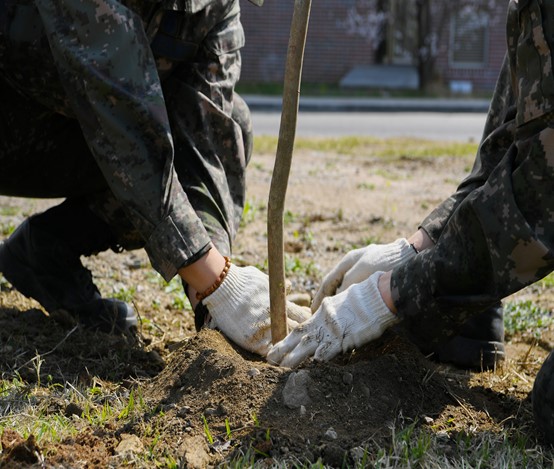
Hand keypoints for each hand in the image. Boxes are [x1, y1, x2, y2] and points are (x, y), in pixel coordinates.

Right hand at [202, 264, 311, 355]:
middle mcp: (274, 317)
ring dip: (286, 344)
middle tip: (300, 337)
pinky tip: (275, 354)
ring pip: (283, 342)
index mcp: (280, 302)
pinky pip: (267, 351)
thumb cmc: (241, 280)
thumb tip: (289, 286)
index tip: (305, 322)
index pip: (302, 316)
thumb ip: (278, 286)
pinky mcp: (250, 340)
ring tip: (289, 348)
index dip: (305, 320)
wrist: (221, 287)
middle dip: (298, 333)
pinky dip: (271, 352)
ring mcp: (263, 330)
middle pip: (296, 330)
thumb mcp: (264, 279)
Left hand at [267, 271, 398, 367]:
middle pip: (298, 336)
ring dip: (295, 357)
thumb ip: (330, 315)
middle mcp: (323, 321)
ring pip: (310, 344)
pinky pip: (332, 348)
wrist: (377, 295)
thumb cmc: (363, 299)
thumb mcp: (340, 304)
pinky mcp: (346, 336)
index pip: (301, 328)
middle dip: (283, 348)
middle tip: (269, 358)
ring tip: (283, 367)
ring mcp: (333, 329)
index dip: (287, 339)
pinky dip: (323, 355)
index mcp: (322, 313)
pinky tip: (315, 363)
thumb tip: (326, 322)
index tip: (276, 348)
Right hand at [311, 238, 415, 310]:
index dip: (319, 297)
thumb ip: (347, 284)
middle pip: (335, 285)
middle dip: (327, 301)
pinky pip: (358, 292)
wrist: (411, 257)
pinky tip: (352, 311)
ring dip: (339, 302)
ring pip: (347, 290)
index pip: (328, 281)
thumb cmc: (385, 262)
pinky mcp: (375, 280)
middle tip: (320, 316)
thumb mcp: (362, 272)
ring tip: (334, 317)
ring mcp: (364, 271)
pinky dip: (352, 302)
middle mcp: (354, 265)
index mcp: (348, 261)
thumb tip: (338, 297)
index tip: (312, 310)